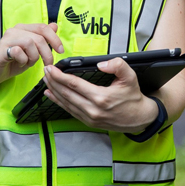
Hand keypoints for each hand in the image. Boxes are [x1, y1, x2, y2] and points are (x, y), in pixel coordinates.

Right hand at [0, 23, 63, 85]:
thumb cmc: (12, 61)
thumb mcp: (32, 51)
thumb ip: (43, 39)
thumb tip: (54, 26)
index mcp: (24, 29)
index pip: (43, 28)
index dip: (55, 39)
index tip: (60, 50)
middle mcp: (15, 31)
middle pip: (40, 37)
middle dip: (47, 53)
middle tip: (47, 63)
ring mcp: (6, 40)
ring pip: (30, 42)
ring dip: (34, 56)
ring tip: (29, 63)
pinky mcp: (0, 50)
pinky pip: (18, 52)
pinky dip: (23, 60)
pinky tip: (20, 63)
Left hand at [43, 57, 158, 131]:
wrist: (139, 118)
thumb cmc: (133, 97)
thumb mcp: (130, 77)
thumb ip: (118, 66)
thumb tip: (102, 64)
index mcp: (101, 97)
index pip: (75, 85)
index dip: (60, 76)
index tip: (52, 68)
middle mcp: (93, 109)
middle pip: (66, 94)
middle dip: (53, 81)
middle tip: (45, 71)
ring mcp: (90, 118)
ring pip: (66, 103)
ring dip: (54, 91)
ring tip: (46, 81)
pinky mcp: (89, 122)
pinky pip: (70, 111)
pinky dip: (59, 102)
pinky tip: (52, 96)